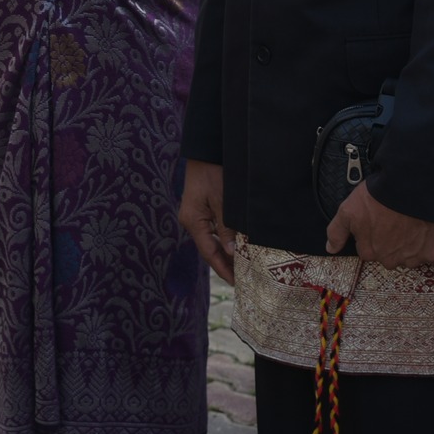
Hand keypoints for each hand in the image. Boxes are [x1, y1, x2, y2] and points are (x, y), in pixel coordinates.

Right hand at [178, 160, 235, 283]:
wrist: (204, 150)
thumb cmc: (213, 172)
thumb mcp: (223, 200)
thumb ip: (226, 228)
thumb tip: (232, 253)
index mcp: (193, 221)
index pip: (209, 252)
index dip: (222, 269)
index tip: (236, 283)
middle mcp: (191, 221)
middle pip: (209, 249)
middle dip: (224, 264)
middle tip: (242, 279)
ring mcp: (195, 215)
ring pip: (211, 240)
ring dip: (225, 252)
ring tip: (242, 266)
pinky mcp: (200, 209)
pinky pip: (212, 230)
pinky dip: (223, 239)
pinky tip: (235, 245)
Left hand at [324, 181, 433, 268]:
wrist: (410, 186)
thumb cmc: (377, 196)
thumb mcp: (348, 209)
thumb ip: (336, 231)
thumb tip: (330, 249)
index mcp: (369, 251)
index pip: (368, 249)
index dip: (373, 233)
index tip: (379, 220)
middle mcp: (390, 260)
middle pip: (390, 255)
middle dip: (392, 242)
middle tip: (396, 220)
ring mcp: (413, 258)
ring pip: (411, 258)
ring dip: (413, 246)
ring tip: (414, 223)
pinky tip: (433, 240)